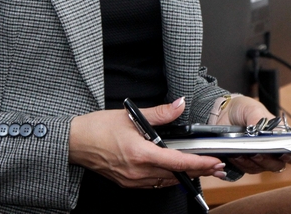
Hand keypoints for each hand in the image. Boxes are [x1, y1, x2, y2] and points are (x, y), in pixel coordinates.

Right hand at [68, 98, 225, 187]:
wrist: (74, 143)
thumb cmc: (98, 128)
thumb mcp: (131, 116)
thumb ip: (160, 113)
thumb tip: (179, 105)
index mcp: (140, 154)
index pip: (177, 163)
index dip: (199, 164)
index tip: (214, 162)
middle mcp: (138, 172)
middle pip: (176, 175)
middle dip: (198, 171)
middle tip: (216, 167)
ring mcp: (132, 180)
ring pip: (166, 182)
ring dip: (184, 176)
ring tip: (201, 168)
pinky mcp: (127, 183)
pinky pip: (154, 184)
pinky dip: (168, 178)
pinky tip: (175, 171)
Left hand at [215, 96, 290, 174]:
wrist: (223, 114)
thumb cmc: (243, 109)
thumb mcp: (252, 108)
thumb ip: (259, 118)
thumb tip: (262, 129)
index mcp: (283, 136)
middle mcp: (276, 151)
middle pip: (281, 164)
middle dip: (272, 159)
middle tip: (263, 151)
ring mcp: (262, 159)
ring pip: (264, 168)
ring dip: (256, 160)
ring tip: (247, 151)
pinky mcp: (248, 163)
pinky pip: (249, 168)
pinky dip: (243, 162)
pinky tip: (236, 154)